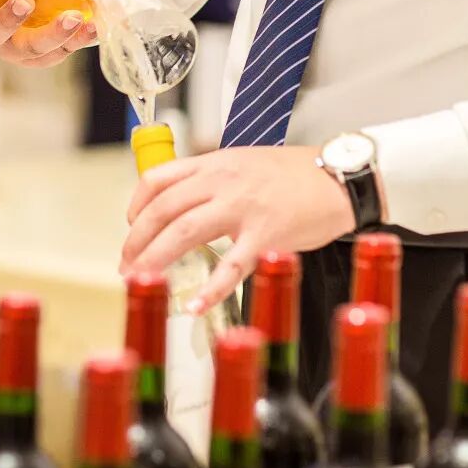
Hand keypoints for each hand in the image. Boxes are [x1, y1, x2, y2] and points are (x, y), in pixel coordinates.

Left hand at [120, 145, 353, 312]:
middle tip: (127, 266)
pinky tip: (194, 305)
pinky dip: (210, 289)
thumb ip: (214, 179)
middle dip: (137, 241)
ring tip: (142, 282)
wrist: (339, 177)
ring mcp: (243, 208)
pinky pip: (231, 265)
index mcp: (215, 164)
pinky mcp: (266, 235)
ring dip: (156, 260)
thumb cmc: (295, 174)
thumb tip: (184, 202)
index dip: (136, 206)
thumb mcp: (244, 162)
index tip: (131, 227)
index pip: (159, 179)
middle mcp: (222, 182)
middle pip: (164, 210)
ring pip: (185, 232)